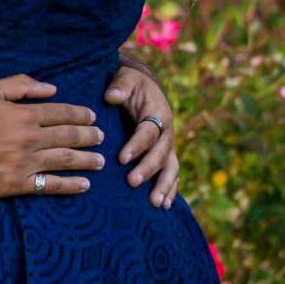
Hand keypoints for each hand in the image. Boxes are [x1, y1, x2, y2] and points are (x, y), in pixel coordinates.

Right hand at [0, 75, 103, 199]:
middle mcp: (31, 139)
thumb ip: (20, 85)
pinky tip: (84, 184)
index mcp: (25, 115)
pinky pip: (52, 185)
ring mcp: (26, 163)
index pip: (63, 113)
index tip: (92, 117)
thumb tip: (51, 88)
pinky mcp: (19, 184)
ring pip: (67, 160)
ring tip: (100, 160)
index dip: (81, 115)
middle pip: (70, 136)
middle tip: (101, 137)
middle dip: (90, 136)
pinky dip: (71, 185)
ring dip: (87, 160)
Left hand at [105, 62, 178, 206]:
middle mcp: (167, 131)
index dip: (137, 145)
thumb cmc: (132, 84)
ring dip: (164, 186)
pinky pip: (172, 174)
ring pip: (171, 167)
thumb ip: (120, 86)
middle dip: (148, 169)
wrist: (145, 88)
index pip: (148, 131)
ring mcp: (169, 146)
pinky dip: (171, 189)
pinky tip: (165, 206)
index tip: (121, 159)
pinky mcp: (167, 155)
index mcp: (158, 112)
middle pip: (161, 153)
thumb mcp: (126, 78)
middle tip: (132, 183)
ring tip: (156, 203)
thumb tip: (111, 96)